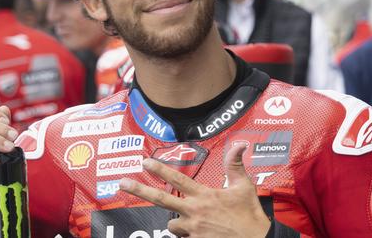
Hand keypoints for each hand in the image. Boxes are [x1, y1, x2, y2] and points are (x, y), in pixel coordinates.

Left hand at [120, 143, 270, 237]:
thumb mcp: (244, 187)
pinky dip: (186, 236)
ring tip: (195, 223)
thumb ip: (235, 165)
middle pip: (160, 199)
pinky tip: (197, 234)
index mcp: (204, 196)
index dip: (159, 169)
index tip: (144, 162)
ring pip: (172, 224)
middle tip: (122, 183)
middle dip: (139, 190)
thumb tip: (240, 143)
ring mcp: (193, 230)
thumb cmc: (249, 215)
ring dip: (177, 222)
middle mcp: (194, 212)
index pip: (177, 179)